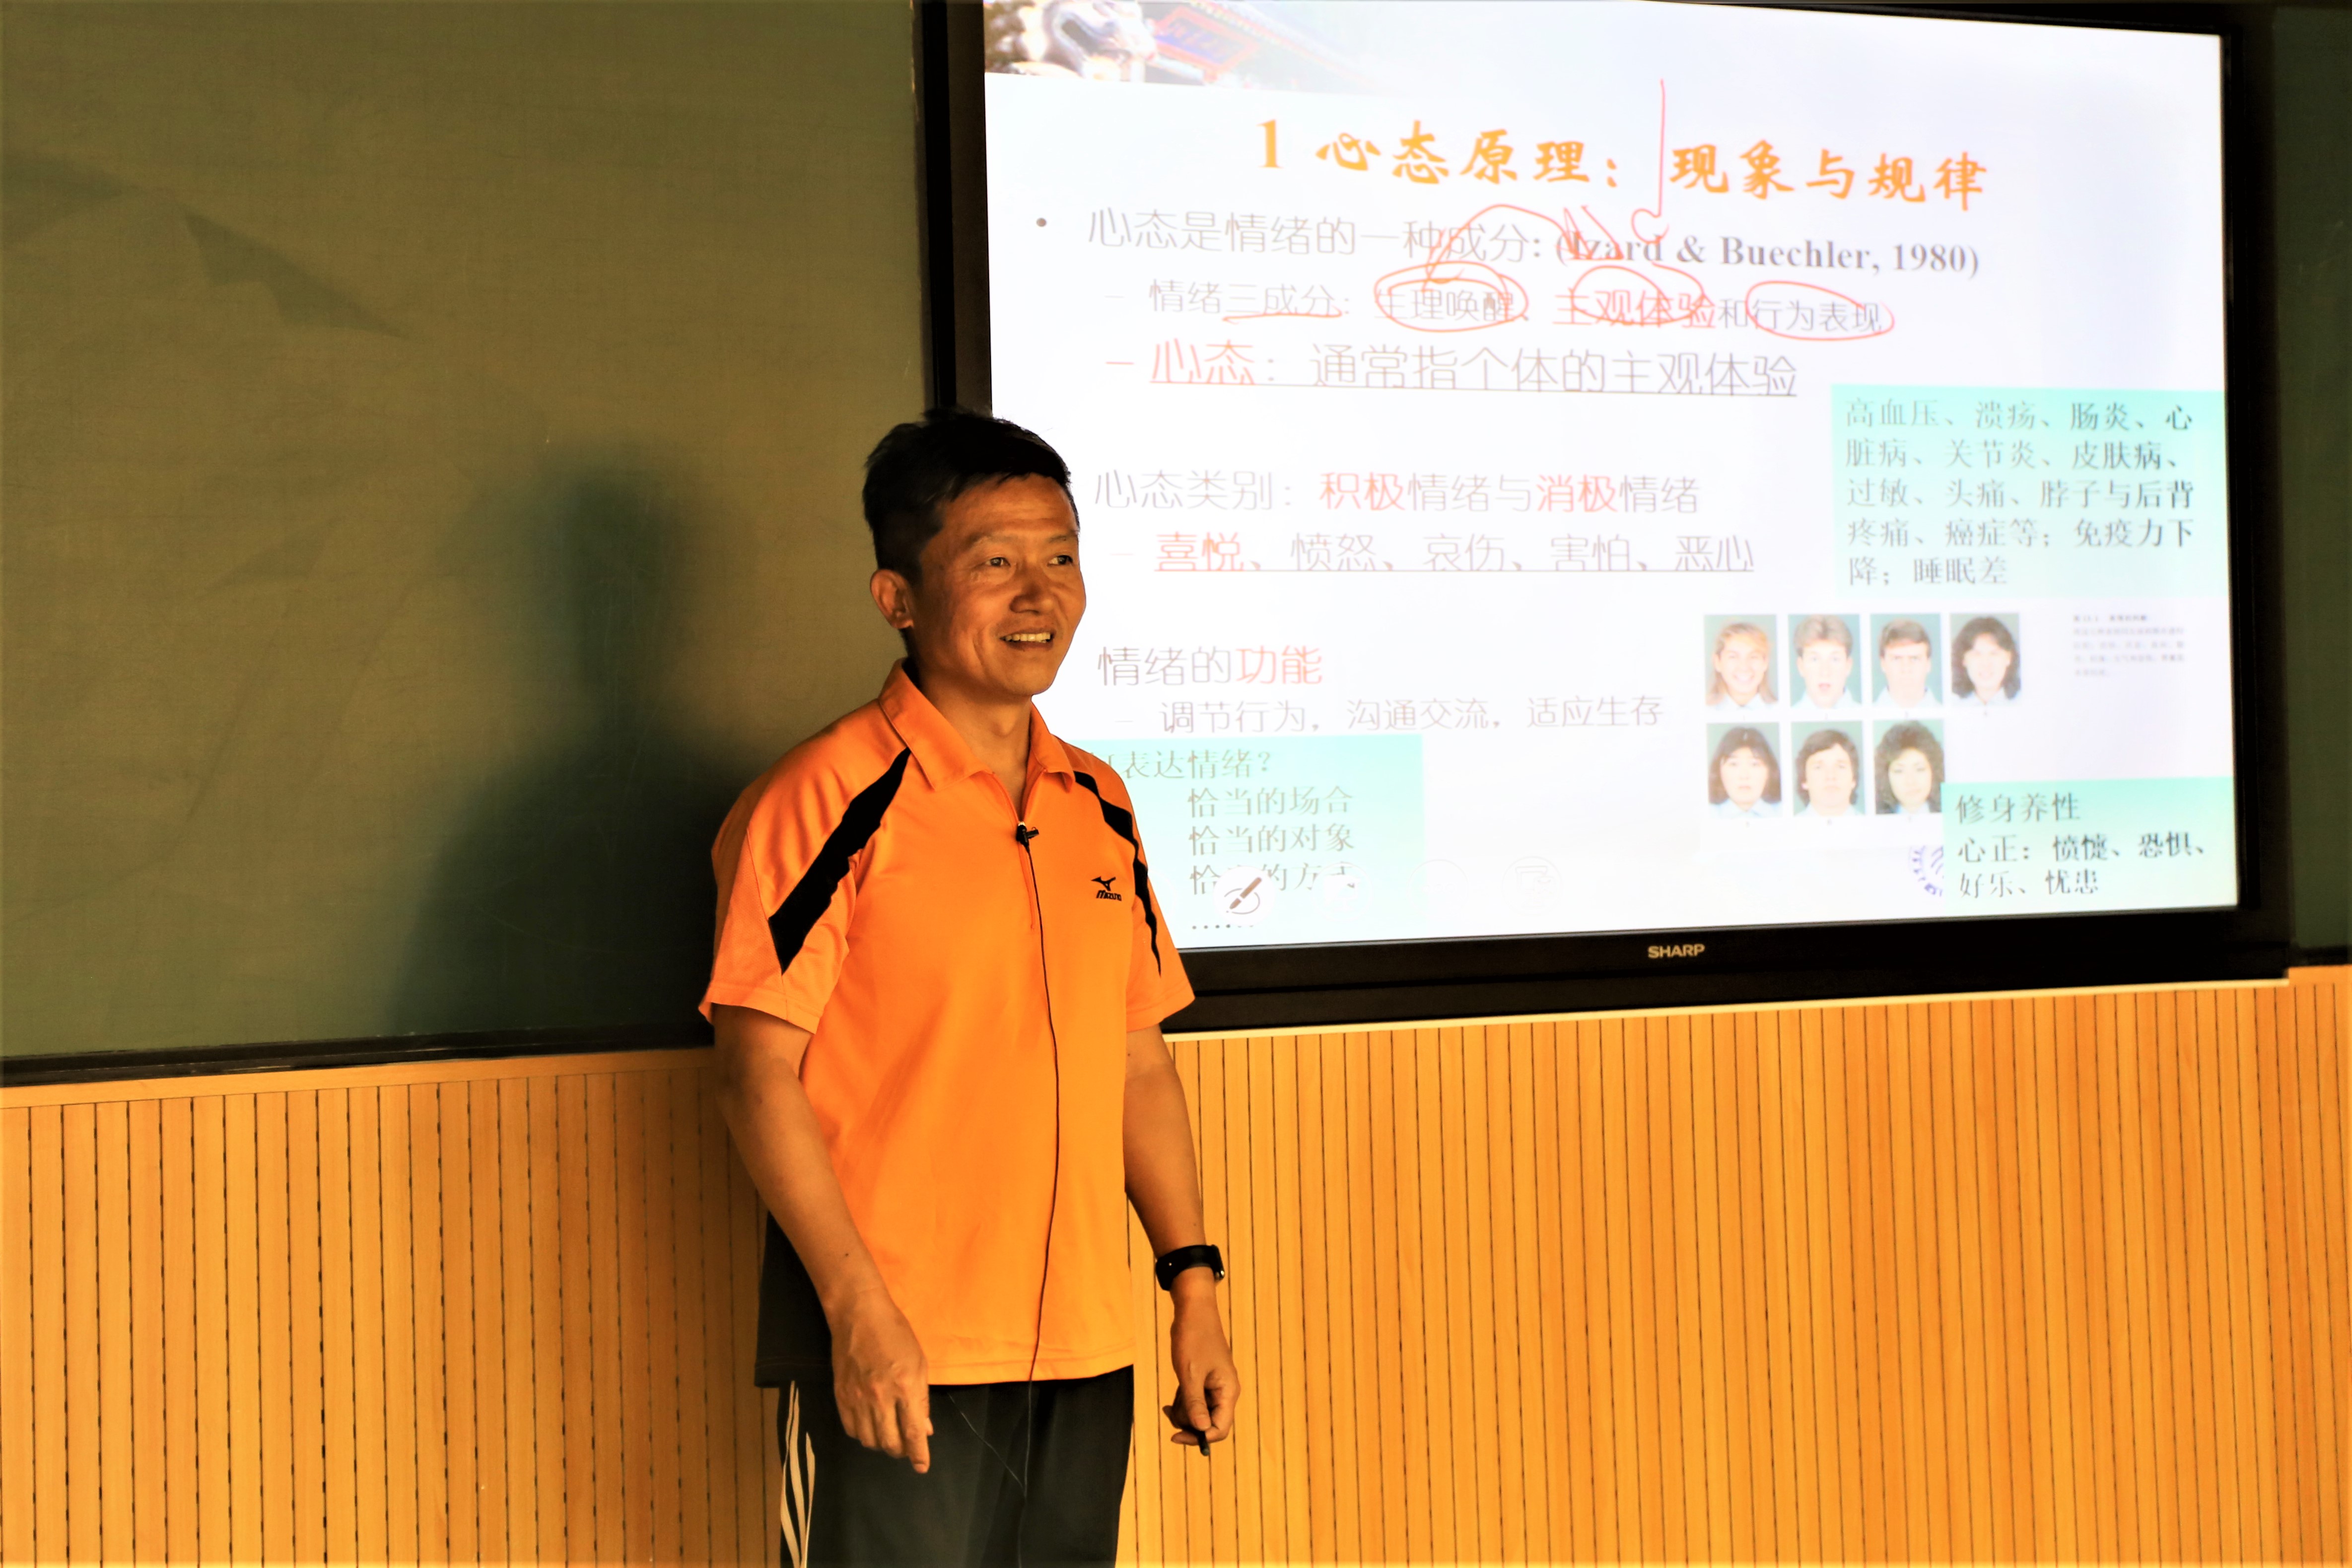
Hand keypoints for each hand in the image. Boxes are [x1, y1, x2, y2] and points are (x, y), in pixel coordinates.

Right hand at [829, 1286, 932, 1472]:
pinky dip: (863, 1434)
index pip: (913, 1433)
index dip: (919, 1455)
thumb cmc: (896, 1334)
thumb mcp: (919, 1363)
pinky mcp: (840, 1396)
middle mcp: (881, 1397)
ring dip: (882, 1445)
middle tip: (907, 1448)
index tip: (922, 1467)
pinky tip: (870, 1427)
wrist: (858, 1315)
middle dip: (901, 1452)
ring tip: (889, 1436)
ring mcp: (857, 1398)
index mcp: (906, 1387)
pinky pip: (851, 1429)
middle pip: (890, 1443)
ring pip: (869, 1440)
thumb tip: (925, 1430)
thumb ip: (922, 1400)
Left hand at [1166, 1276, 1238, 1448]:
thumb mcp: (1190, 1374)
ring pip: (1199, 1414)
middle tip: (1168, 1413)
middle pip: (1208, 1423)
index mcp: (1228, 1391)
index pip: (1220, 1428)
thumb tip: (1202, 1429)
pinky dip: (1182, 1404)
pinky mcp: (1204, 1381)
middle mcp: (1224, 1391)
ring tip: (1168, 1405)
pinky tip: (1170, 1400)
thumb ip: (1195, 1403)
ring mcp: (1214, 1386)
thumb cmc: (1193, 1338)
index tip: (1176, 1436)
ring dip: (1183, 1414)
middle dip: (1188, 1424)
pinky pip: (1194, 1402)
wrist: (1193, 1310)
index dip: (1200, 1437)